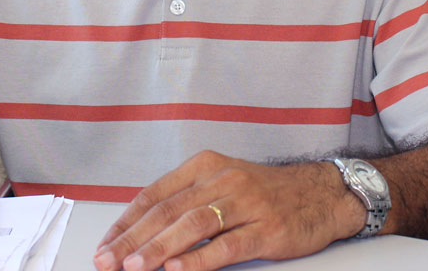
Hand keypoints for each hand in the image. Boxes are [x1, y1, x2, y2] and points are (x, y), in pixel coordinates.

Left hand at [92, 150, 365, 270]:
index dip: (126, 222)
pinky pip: (227, 245)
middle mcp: (223, 180)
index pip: (155, 194)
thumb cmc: (266, 193)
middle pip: (168, 211)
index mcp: (206, 166)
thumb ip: (187, 201)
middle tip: (107, 261)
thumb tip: (141, 232)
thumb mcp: (224, 183)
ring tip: (134, 268)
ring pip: (193, 225)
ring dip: (159, 249)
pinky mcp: (267, 228)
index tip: (104, 244)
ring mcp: (246, 203)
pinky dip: (200, 259)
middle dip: (132, 240)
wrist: (323, 194)